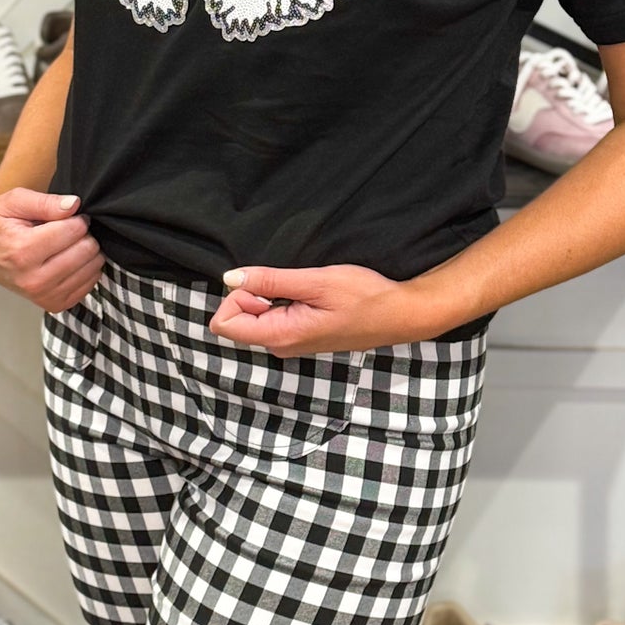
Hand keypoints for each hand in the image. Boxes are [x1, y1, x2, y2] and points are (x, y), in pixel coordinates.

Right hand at [0, 189, 101, 311]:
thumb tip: (74, 205)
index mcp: (22, 250)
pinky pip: (88, 286)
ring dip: (89, 252)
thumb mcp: (14, 201)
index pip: (73, 230)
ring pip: (91, 269)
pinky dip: (87, 270)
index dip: (77, 218)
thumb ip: (45, 202)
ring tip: (70, 244)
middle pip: (85, 250)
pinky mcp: (53, 304)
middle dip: (85, 235)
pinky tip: (72, 260)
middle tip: (70, 230)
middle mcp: (32, 278)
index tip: (68, 216)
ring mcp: (43, 294)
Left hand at [208, 263, 413, 356]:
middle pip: (236, 320)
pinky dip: (280, 302)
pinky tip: (308, 297)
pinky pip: (271, 319)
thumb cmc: (364, 296)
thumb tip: (230, 278)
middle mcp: (280, 346)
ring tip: (303, 290)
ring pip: (254, 318)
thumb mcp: (315, 281)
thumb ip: (270, 281)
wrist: (399, 315)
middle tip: (290, 286)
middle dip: (252, 295)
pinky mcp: (300, 337)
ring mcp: (290, 344)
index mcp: (280, 336)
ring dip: (269, 297)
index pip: (224, 323)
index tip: (268, 285)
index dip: (237, 296)